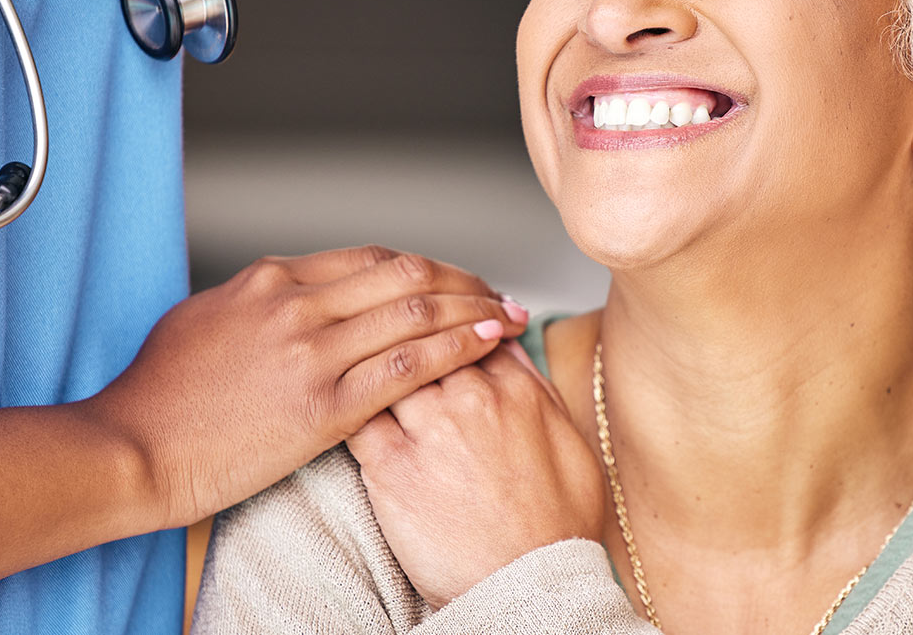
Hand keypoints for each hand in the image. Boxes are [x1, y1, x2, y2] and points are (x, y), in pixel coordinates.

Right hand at [80, 246, 527, 527]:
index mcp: (268, 280)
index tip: (449, 278)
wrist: (132, 449)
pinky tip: (487, 342)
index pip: (368, 258)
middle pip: (404, 273)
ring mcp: (313, 352)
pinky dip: (458, 347)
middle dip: (460, 279)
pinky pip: (410, 365)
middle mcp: (296, 304)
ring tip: (507, 312)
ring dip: (472, 308)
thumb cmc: (156, 397)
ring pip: (416, 310)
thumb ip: (257, 304)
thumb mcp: (203, 321)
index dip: (421, 266)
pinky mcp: (324, 405)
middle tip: (493, 290)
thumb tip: (290, 298)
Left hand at [347, 341, 605, 608]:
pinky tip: (343, 406)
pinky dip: (348, 404)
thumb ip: (536, 387)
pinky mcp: (391, 467)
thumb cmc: (553, 526)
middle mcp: (473, 400)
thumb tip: (509, 344)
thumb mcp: (569, 444)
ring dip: (374, 364)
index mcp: (517, 390)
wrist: (529, 588)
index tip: (436, 328)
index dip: (448, 323)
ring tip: (361, 372)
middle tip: (391, 342)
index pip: (469, 325)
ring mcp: (430, 430)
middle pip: (425, 336)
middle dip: (408, 334)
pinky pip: (357, 414)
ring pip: (387, 365)